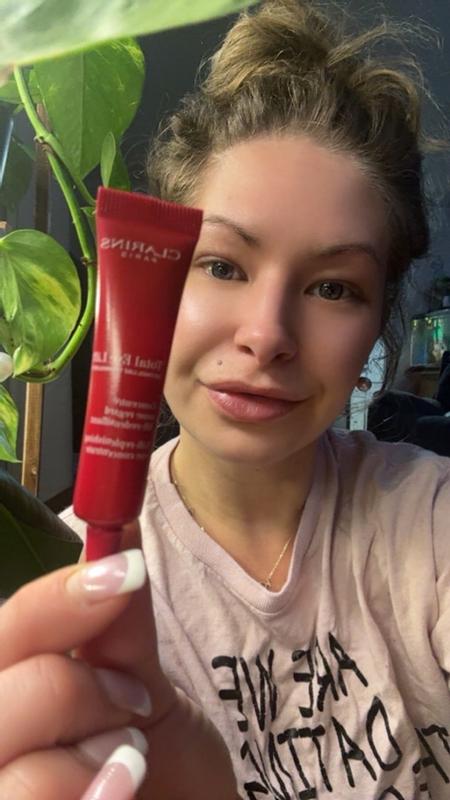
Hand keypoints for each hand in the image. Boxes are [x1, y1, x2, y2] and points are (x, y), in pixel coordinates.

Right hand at [0, 522, 237, 798]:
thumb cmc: (164, 763)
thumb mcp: (145, 687)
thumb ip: (121, 624)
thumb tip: (121, 533)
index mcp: (11, 684)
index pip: (2, 628)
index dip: (55, 600)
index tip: (125, 573)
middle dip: (74, 688)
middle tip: (131, 702)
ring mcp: (4, 785)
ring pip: (6, 763)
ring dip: (82, 756)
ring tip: (128, 760)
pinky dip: (89, 792)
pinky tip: (122, 790)